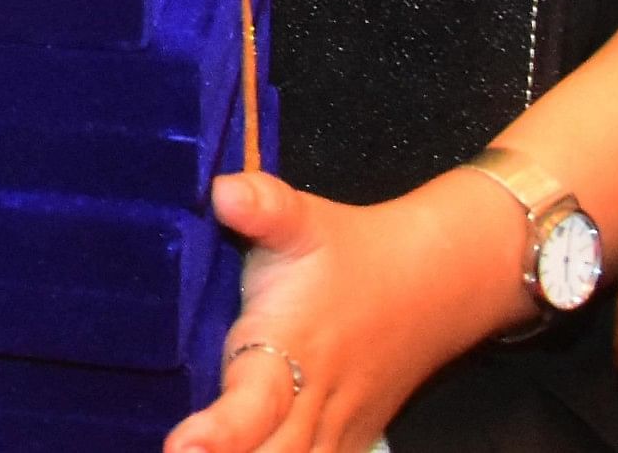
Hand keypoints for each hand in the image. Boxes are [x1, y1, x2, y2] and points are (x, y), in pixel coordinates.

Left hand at [165, 171, 535, 452]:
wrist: (435, 283)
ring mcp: (333, 431)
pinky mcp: (347, 443)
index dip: (220, 433)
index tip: (182, 449)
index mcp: (289, 348)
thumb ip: (264, 207)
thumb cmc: (351, 251)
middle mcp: (310, 402)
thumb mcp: (305, 220)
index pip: (253, 405)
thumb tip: (223, 190)